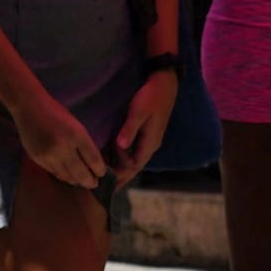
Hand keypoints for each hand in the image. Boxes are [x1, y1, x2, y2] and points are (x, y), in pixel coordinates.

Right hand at [15, 89, 110, 192]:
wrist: (29, 107)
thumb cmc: (56, 113)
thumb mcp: (76, 126)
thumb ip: (84, 144)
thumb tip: (93, 164)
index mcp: (77, 135)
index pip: (94, 161)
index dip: (100, 171)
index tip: (102, 173)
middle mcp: (64, 147)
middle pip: (82, 175)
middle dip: (90, 181)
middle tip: (93, 183)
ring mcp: (49, 155)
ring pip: (67, 177)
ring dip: (76, 180)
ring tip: (80, 179)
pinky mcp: (38, 159)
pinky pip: (55, 173)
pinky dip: (62, 175)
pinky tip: (66, 172)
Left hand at [106, 66, 179, 181]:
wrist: (165, 83)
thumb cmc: (151, 96)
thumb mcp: (138, 112)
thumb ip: (130, 129)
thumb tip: (121, 146)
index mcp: (150, 143)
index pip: (134, 165)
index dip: (120, 173)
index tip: (106, 178)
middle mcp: (151, 145)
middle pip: (135, 166)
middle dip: (121, 177)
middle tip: (105, 186)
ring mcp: (149, 139)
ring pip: (134, 159)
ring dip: (122, 167)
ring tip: (106, 175)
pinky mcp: (146, 133)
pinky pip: (134, 151)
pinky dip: (124, 157)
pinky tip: (113, 158)